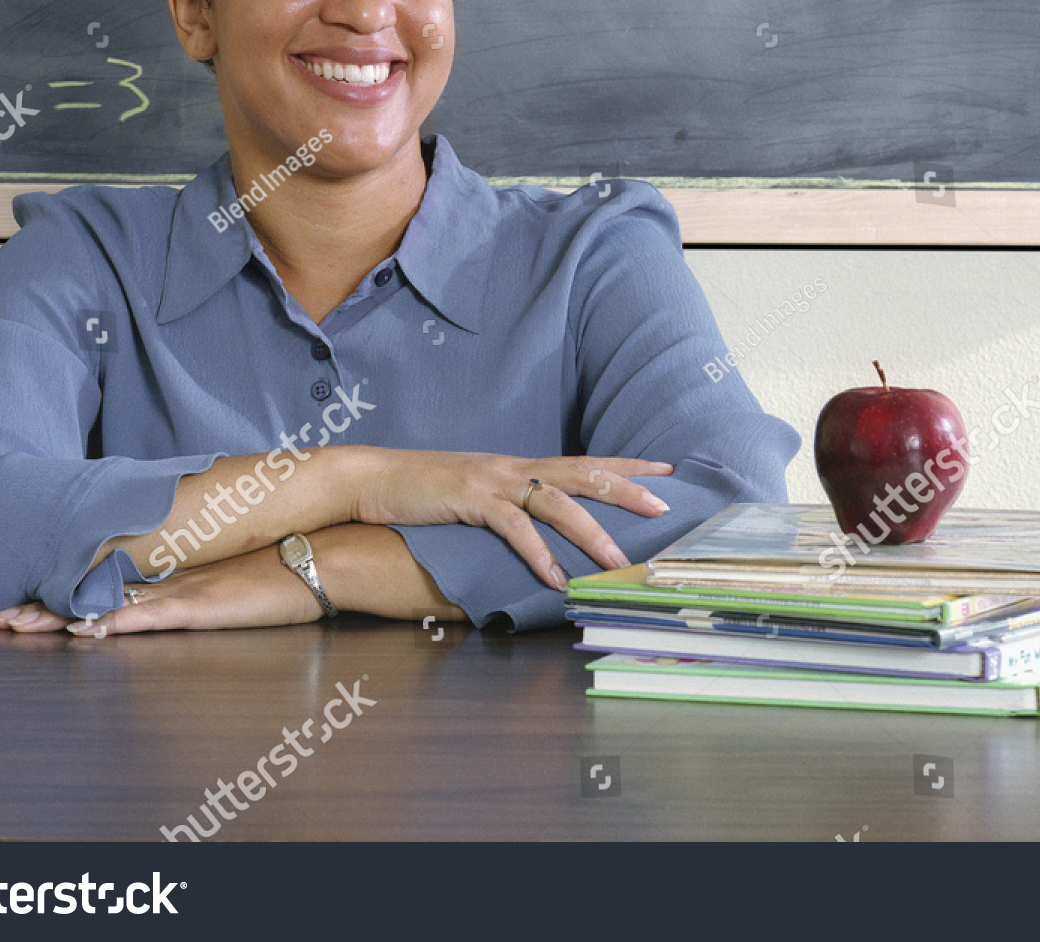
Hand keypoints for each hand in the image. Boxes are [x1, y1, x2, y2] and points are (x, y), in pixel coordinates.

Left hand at [0, 545, 325, 636]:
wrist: (326, 554)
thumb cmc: (292, 561)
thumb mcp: (244, 564)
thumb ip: (216, 567)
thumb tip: (198, 573)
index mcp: (184, 565)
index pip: (115, 575)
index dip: (70, 584)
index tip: (30, 590)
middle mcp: (176, 574)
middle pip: (100, 588)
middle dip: (47, 602)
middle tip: (1, 613)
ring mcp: (187, 588)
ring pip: (111, 602)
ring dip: (61, 616)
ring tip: (17, 625)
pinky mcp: (204, 606)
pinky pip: (149, 617)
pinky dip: (113, 623)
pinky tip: (83, 630)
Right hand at [349, 449, 673, 589]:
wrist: (372, 477)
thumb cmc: (425, 491)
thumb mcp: (478, 495)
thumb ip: (511, 507)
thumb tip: (543, 534)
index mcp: (520, 466)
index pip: (585, 461)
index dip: (627, 465)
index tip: (668, 471)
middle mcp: (515, 467)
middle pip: (583, 473)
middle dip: (628, 490)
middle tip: (666, 508)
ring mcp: (494, 481)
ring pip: (557, 502)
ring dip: (592, 533)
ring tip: (620, 560)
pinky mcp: (470, 499)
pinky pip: (513, 527)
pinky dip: (537, 553)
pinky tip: (554, 578)